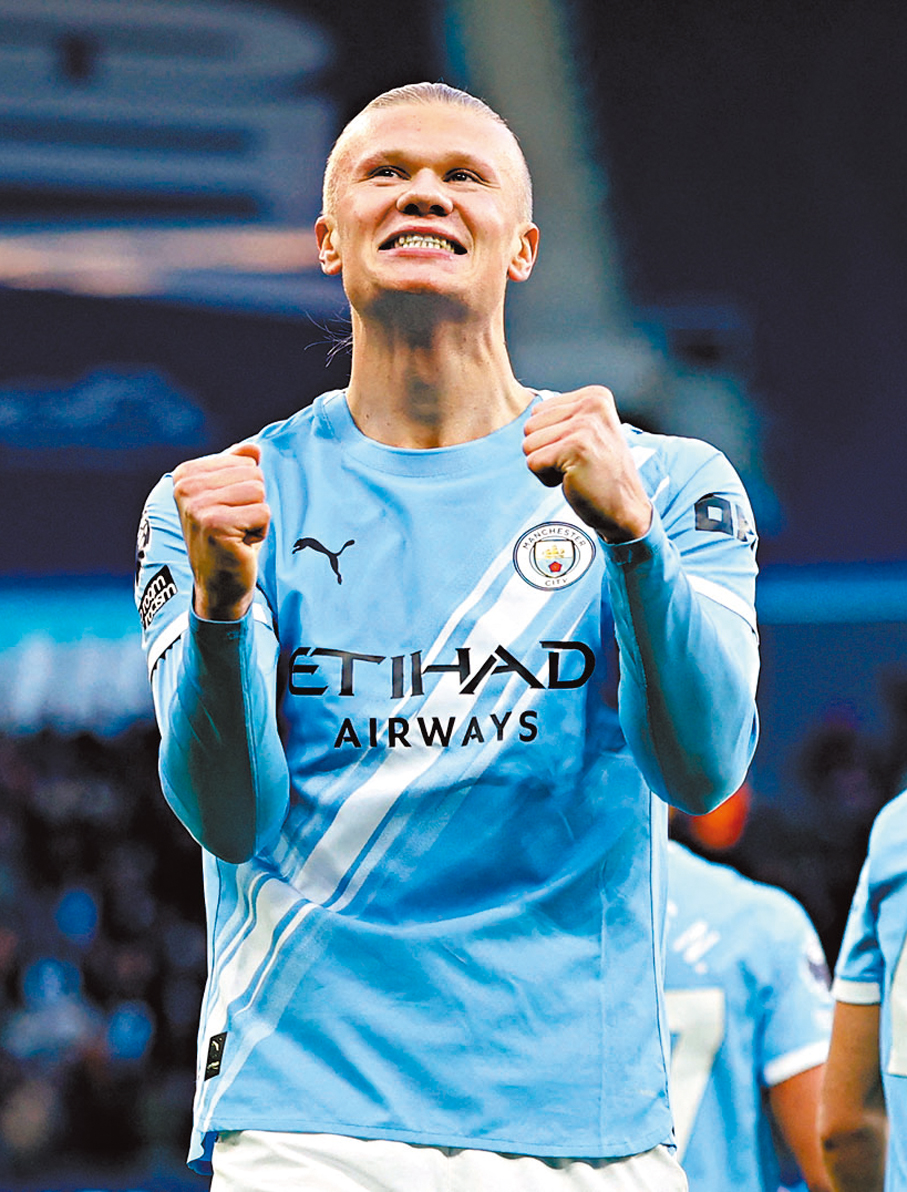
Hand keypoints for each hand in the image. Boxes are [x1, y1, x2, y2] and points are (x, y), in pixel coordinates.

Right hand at [172, 443, 269, 620]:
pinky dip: (260, 532)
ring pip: (259, 492)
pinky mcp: (214, 525)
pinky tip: (240, 545)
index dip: (246, 490)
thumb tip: (254, 447)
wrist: (219, 583)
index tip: (229, 511)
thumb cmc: (229, 537)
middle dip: (254, 503)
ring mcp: (197, 506)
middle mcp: (186, 487)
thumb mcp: (231, 497)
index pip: (246, 461)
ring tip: (237, 534)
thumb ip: (238, 467)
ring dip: (257, 518)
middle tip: (235, 526)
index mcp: (187, 474)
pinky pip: (263, 513)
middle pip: (254, 474)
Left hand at [523, 386, 651, 542]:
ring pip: (528, 444)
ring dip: (546, 465)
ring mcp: (585, 426)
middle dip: (544, 451)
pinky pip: (533, 463)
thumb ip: (562, 416)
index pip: (538, 411)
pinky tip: (573, 480)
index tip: (578, 450)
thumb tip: (529, 411)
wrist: (625, 508)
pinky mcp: (576, 448)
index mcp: (595, 396)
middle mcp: (592, 404)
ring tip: (575, 470)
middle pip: (530, 426)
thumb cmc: (600, 475)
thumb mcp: (587, 431)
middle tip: (575, 463)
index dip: (550, 437)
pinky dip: (547, 479)